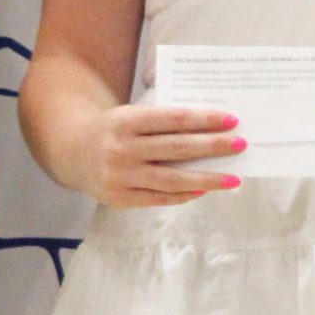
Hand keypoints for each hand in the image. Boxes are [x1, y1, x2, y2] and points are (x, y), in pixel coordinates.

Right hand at [76, 105, 244, 207]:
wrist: (73, 152)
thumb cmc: (114, 130)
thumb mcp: (130, 115)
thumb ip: (161, 122)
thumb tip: (208, 130)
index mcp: (126, 121)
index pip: (173, 119)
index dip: (204, 120)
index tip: (231, 120)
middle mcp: (122, 149)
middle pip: (177, 149)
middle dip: (213, 146)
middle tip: (240, 144)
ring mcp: (121, 176)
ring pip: (172, 179)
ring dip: (207, 179)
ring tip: (233, 178)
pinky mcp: (120, 198)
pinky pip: (160, 198)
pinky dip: (185, 195)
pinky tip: (204, 190)